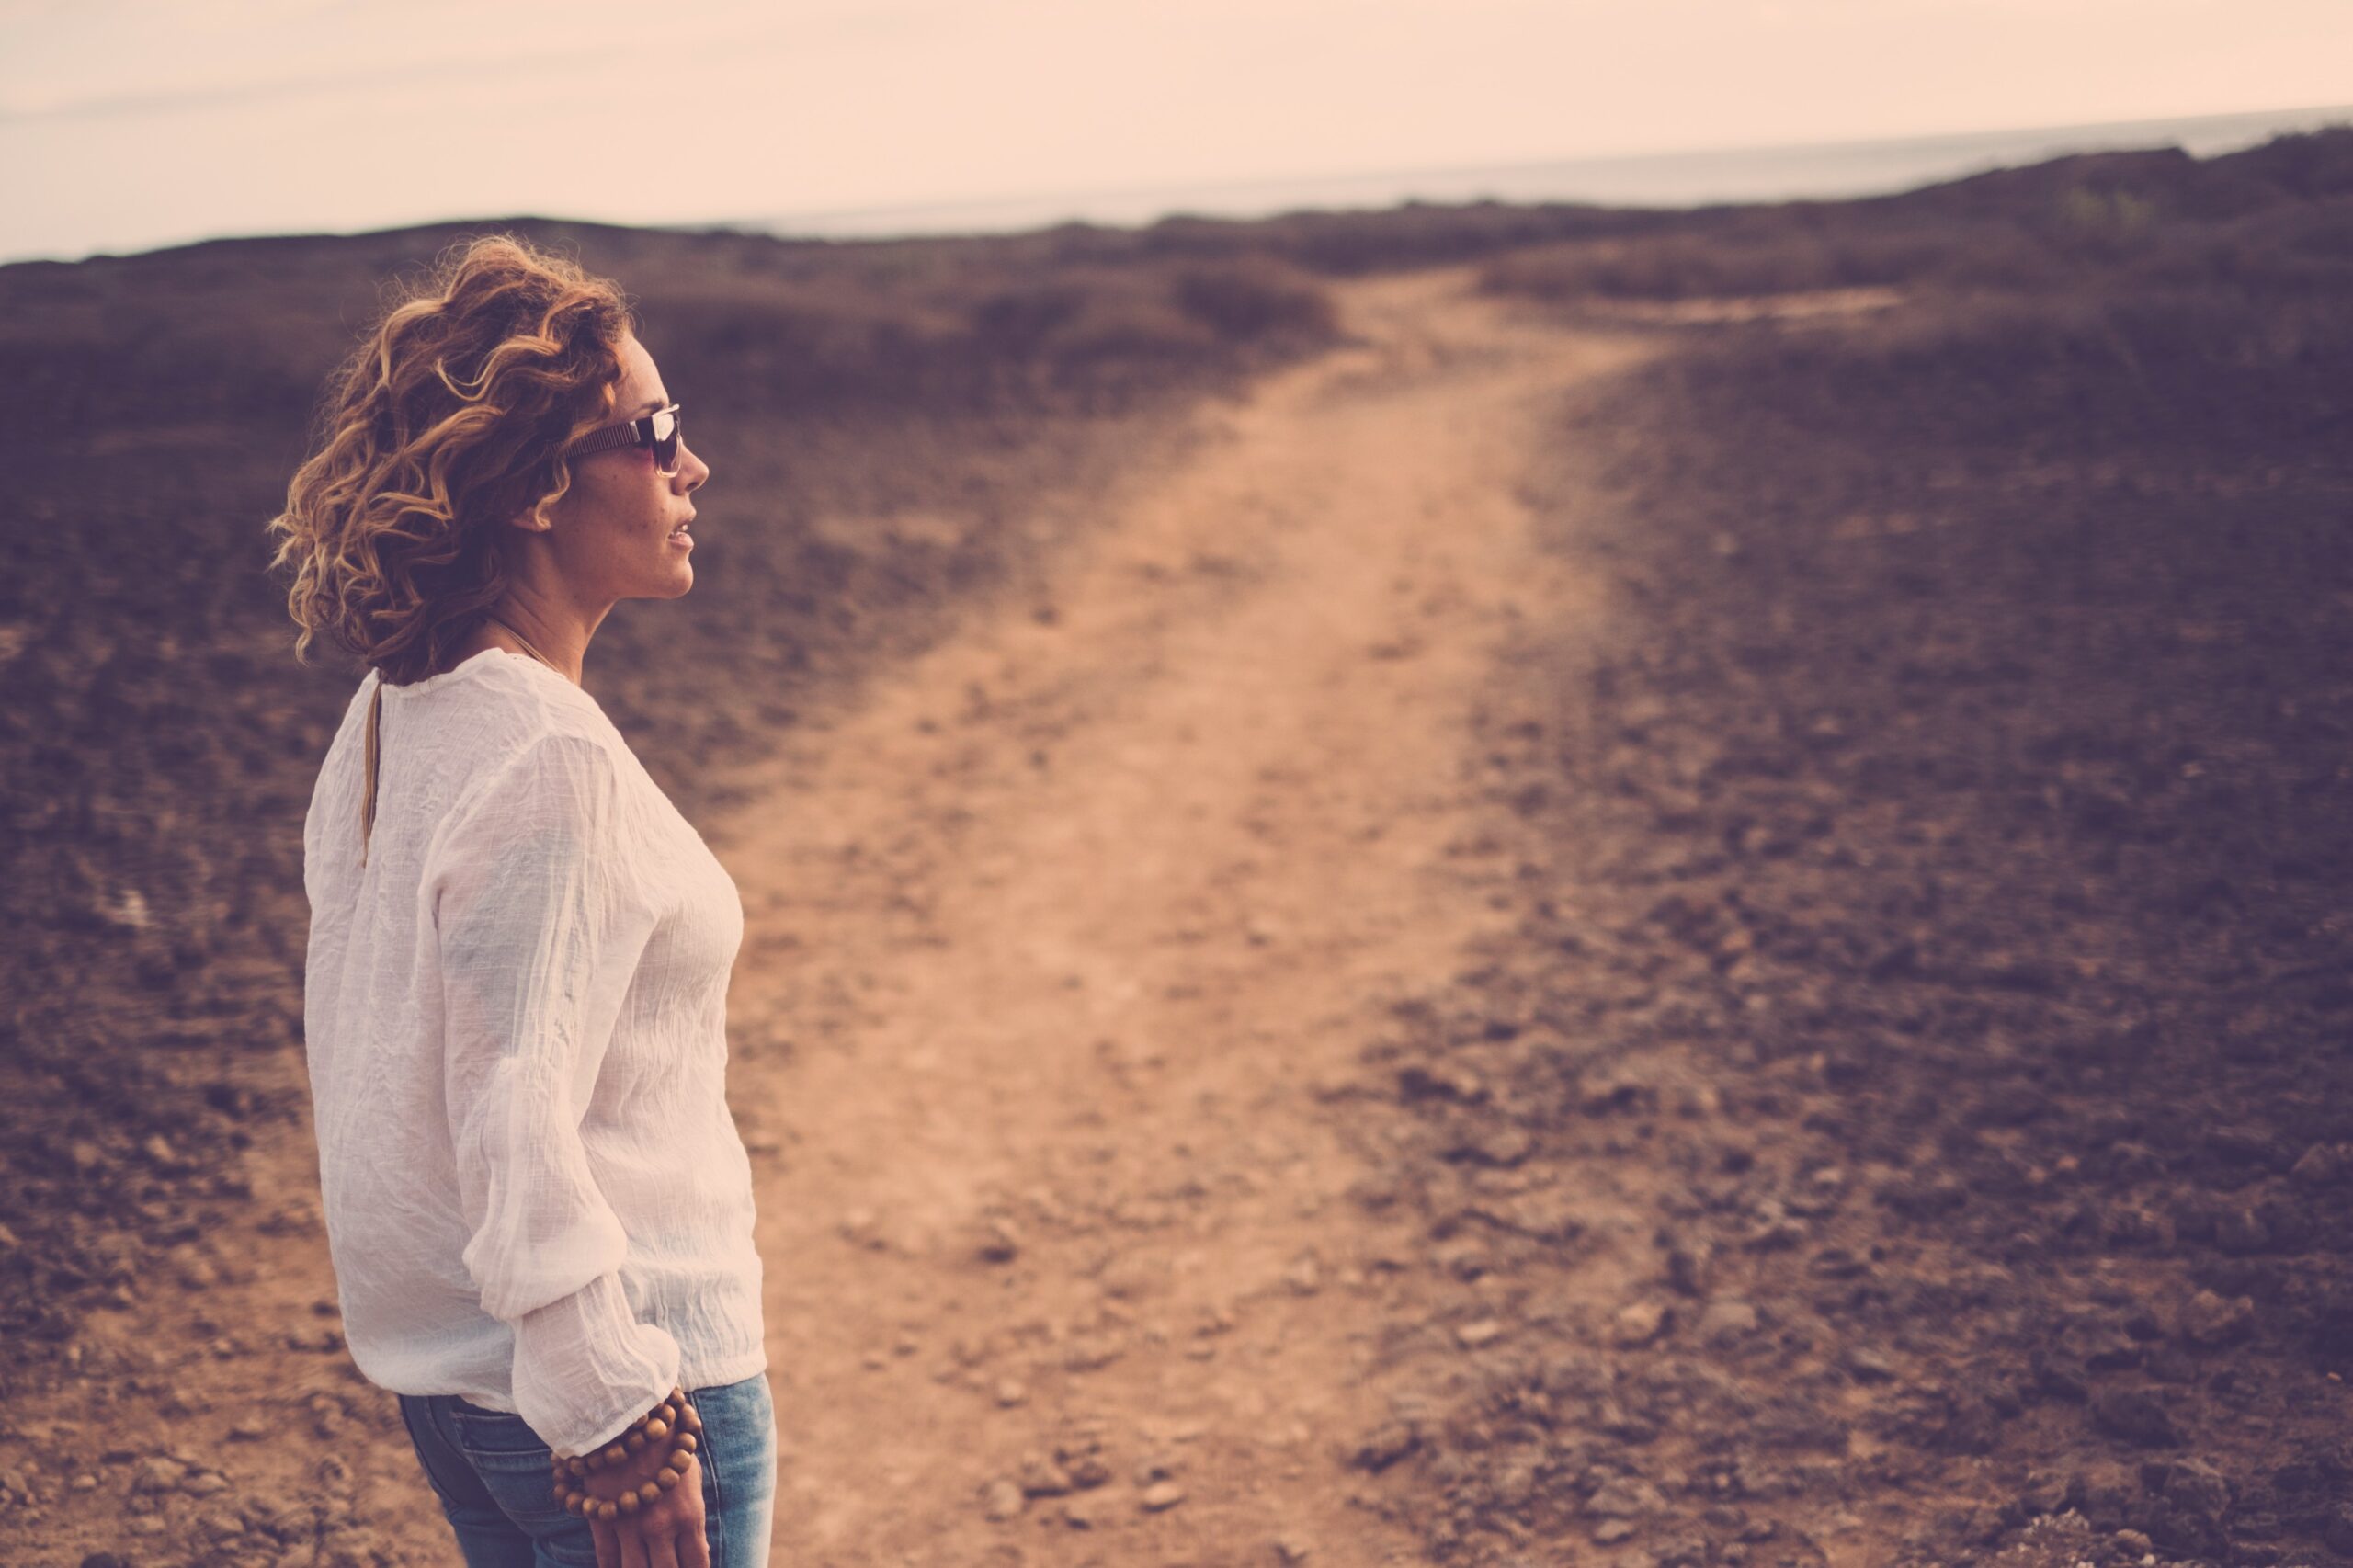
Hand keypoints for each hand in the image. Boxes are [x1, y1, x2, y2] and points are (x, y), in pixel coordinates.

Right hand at [582, 1441, 708, 1567]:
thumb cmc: (666, 1442)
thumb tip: (697, 1549)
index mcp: (689, 1515)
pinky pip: (607, 1559)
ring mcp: (629, 1524)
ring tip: (645, 1565)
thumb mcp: (690, 1476)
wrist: (628, 1416)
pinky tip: (618, 1567)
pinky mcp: (602, 1518)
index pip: (697, 1563)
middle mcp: (661, 1526)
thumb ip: (692, 1515)